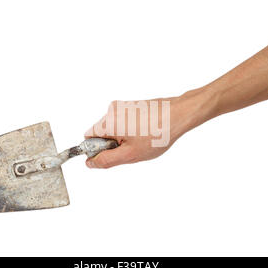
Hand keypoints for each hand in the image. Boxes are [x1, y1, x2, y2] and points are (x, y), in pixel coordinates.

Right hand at [84, 87, 215, 167]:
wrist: (180, 114)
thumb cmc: (158, 134)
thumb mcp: (130, 155)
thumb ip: (107, 160)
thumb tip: (90, 163)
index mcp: (108, 121)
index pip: (88, 138)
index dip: (97, 150)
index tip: (113, 155)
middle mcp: (112, 109)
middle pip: (101, 133)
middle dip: (114, 144)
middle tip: (132, 149)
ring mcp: (123, 105)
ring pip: (115, 128)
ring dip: (124, 138)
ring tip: (143, 140)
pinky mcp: (133, 105)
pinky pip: (125, 122)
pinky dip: (133, 131)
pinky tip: (147, 133)